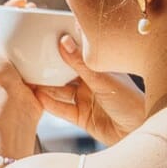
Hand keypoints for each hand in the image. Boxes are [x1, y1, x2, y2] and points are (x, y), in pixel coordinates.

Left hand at [0, 1, 46, 141]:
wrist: (15, 106)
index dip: (10, 7)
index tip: (24, 1)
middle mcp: (3, 57)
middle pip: (16, 28)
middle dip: (27, 16)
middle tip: (39, 10)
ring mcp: (20, 66)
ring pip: (31, 40)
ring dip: (40, 29)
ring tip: (49, 22)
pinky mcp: (35, 76)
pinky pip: (44, 56)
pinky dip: (50, 47)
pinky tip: (57, 41)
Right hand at [29, 32, 146, 145]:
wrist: (139, 133)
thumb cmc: (131, 102)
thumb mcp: (103, 79)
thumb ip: (81, 63)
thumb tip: (63, 40)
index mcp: (100, 68)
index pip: (78, 53)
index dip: (63, 45)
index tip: (45, 35)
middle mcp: (91, 83)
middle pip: (64, 73)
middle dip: (48, 67)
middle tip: (29, 58)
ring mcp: (85, 100)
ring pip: (60, 91)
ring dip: (45, 86)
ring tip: (27, 79)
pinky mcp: (81, 117)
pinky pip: (61, 109)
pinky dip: (49, 104)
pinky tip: (37, 97)